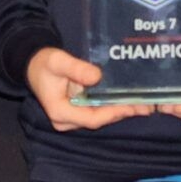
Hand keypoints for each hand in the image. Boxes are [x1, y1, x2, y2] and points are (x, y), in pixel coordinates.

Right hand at [26, 47, 153, 130]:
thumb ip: (75, 68)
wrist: (34, 65)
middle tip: (146, 106)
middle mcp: (65, 120)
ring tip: (144, 105)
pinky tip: (130, 101)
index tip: (130, 105)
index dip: (112, 113)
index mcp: (59, 111)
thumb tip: (96, 76)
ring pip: (99, 118)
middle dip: (122, 113)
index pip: (91, 118)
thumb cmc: (44, 63)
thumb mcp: (57, 61)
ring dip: (121, 111)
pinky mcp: (77, 112)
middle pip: (98, 120)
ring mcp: (71, 118)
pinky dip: (113, 107)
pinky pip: (97, 112)